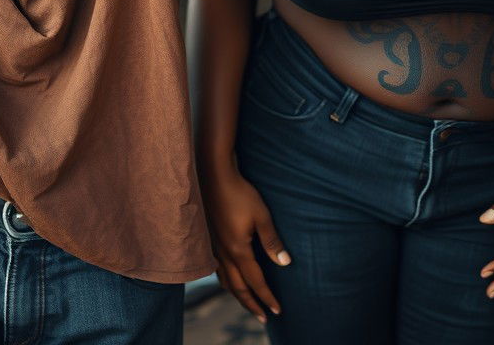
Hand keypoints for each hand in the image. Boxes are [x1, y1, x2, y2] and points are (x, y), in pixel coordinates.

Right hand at [201, 164, 290, 324]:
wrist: (213, 175)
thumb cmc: (240, 192)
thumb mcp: (261, 215)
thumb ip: (272, 240)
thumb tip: (285, 263)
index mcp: (238, 250)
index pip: (256, 282)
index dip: (267, 297)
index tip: (278, 310)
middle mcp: (223, 253)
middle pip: (238, 288)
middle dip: (252, 304)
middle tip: (264, 317)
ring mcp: (213, 247)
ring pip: (225, 280)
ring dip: (237, 294)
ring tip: (246, 302)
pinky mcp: (208, 239)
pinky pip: (216, 269)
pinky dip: (225, 280)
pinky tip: (228, 277)